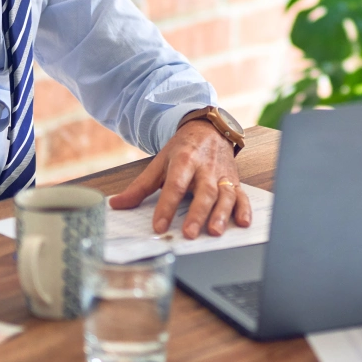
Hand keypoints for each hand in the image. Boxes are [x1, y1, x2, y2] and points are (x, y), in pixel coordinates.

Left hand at [106, 120, 250, 238]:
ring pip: (225, 195)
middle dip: (197, 213)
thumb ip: (140, 187)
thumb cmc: (184, 149)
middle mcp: (206, 168)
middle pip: (204, 191)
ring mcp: (222, 175)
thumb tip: (116, 204)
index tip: (159, 226)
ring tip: (214, 231)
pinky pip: (242, 195)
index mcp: (184, 160)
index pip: (175, 185)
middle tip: (189, 233)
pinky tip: (243, 222)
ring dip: (221, 214)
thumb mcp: (160, 163)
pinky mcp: (235, 181)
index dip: (166, 206)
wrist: (210, 129)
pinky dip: (244, 209)